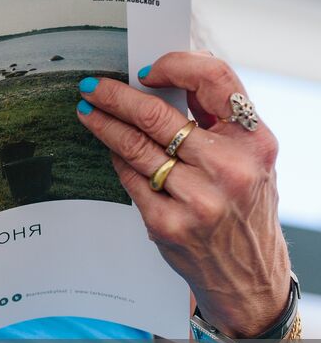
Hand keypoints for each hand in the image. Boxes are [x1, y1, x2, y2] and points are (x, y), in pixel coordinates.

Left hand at [76, 52, 289, 336]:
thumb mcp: (250, 160)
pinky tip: (109, 150)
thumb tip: (163, 80)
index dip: (176, 65)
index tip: (145, 70)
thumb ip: (216, 119)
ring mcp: (199, 199)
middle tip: (91, 86)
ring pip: (135, 146)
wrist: (250, 277)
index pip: (215, 80)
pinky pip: (130, 178)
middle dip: (115, 96)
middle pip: (158, 116)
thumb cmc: (244, 208)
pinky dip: (117, 160)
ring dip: (103, 125)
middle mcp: (231, 169)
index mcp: (256, 142)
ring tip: (86, 112)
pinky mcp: (169, 223)